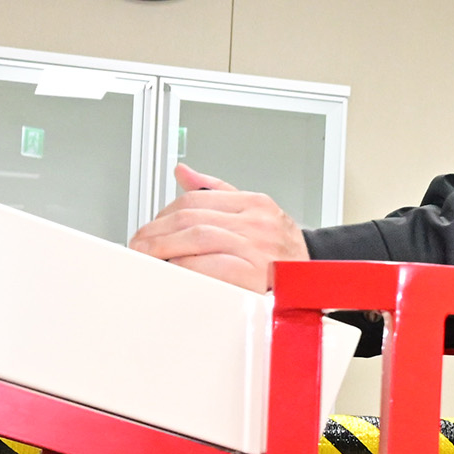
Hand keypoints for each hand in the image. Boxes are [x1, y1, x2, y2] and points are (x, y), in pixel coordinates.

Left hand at [128, 166, 307, 291]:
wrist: (314, 281)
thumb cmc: (282, 253)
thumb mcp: (256, 214)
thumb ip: (216, 192)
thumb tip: (183, 171)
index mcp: (255, 204)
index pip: (195, 200)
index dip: (163, 214)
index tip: (149, 230)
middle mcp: (258, 222)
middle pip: (191, 218)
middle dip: (156, 233)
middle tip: (139, 245)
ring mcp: (258, 247)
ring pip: (197, 237)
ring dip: (164, 249)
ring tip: (148, 258)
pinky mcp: (256, 275)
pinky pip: (210, 266)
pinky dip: (185, 267)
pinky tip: (174, 270)